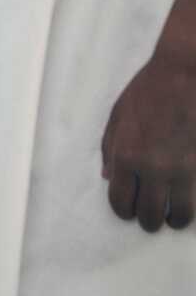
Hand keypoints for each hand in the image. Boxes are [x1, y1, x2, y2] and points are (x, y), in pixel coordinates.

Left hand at [100, 48, 195, 231]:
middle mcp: (152, 168)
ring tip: (172, 214)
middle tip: (150, 213)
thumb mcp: (118, 114)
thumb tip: (107, 178)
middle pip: (148, 216)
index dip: (124, 211)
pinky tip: (187, 200)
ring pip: (178, 217)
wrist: (184, 75)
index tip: (129, 209)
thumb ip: (110, 148)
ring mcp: (181, 170)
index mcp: (126, 154)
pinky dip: (191, 207)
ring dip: (173, 219)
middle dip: (148, 219)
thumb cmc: (148, 91)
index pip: (120, 202)